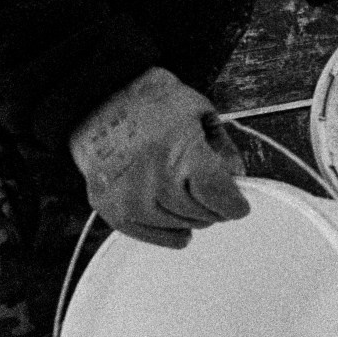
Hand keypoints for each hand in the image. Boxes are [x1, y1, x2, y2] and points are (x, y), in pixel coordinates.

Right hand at [68, 68, 248, 248]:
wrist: (97, 100)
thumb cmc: (153, 103)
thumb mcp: (201, 113)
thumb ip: (224, 149)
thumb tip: (237, 180)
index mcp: (181, 154)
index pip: (219, 197)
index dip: (235, 204)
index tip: (240, 206)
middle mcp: (154, 181)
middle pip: (202, 214)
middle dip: (215, 207)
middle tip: (214, 194)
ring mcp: (129, 198)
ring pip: (180, 226)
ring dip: (193, 217)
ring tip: (191, 196)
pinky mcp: (109, 209)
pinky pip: (152, 235)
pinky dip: (171, 232)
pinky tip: (180, 224)